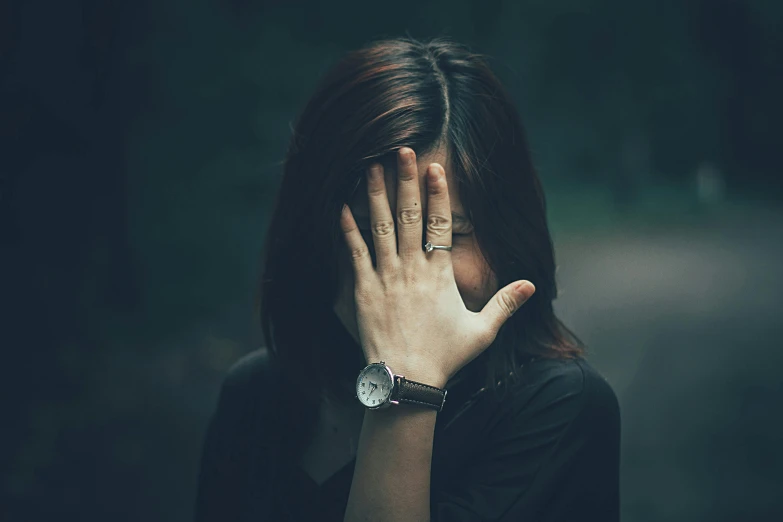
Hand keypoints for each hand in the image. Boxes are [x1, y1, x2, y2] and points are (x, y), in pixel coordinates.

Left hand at [340, 147, 535, 387]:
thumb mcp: (482, 331)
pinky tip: (341, 207)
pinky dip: (348, 229)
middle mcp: (412, 269)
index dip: (439, 195)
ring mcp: (386, 277)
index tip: (436, 168)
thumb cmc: (444, 357)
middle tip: (403, 151)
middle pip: (409, 216)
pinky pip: (354, 253)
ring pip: (381, 227)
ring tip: (372, 166)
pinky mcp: (363, 290)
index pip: (441, 225)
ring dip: (377, 194)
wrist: (405, 379)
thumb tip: (533, 285)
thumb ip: (506, 304)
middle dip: (406, 181)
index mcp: (440, 274)